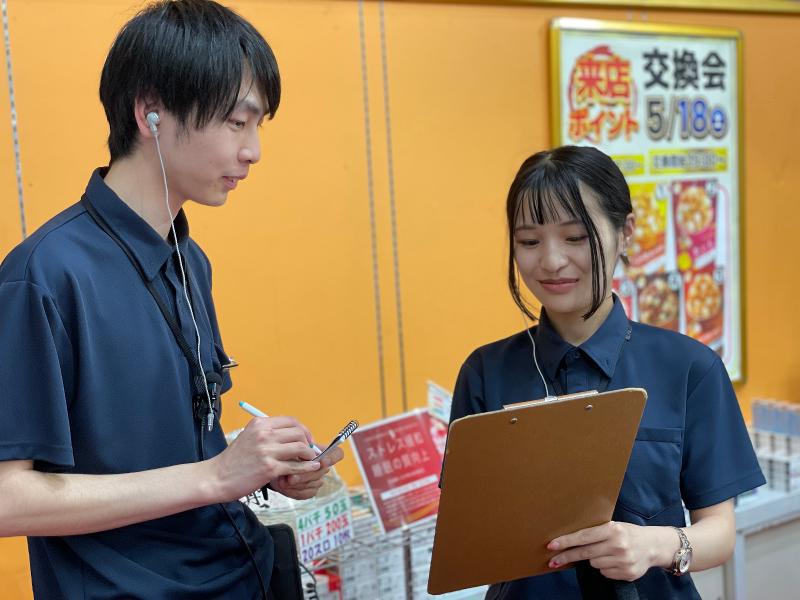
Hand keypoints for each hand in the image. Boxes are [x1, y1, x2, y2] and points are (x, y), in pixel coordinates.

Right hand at [208, 416, 320, 501]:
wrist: (216, 477)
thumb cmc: (233, 461)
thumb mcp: (249, 437)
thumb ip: (268, 434)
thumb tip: (292, 436)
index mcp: (260, 424)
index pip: (291, 421)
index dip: (303, 430)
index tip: (306, 439)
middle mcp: (263, 434)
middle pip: (298, 432)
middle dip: (308, 442)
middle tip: (309, 452)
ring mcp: (267, 451)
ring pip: (300, 447)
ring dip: (309, 455)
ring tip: (309, 461)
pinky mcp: (269, 468)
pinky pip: (296, 466)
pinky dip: (307, 468)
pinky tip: (312, 468)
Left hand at [270, 444, 344, 499]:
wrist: (270, 466)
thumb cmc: (281, 455)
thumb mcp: (288, 449)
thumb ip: (300, 452)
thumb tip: (310, 461)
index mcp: (320, 452)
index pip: (337, 453)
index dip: (332, 457)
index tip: (322, 461)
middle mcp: (321, 466)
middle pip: (323, 471)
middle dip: (305, 474)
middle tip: (290, 476)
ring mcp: (317, 479)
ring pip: (314, 483)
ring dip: (296, 483)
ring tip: (283, 480)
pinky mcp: (310, 490)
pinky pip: (307, 493)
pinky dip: (293, 491)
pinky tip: (285, 486)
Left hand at [547, 521, 676, 581]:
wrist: (654, 546)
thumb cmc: (629, 533)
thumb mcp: (614, 526)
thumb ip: (596, 531)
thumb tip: (570, 539)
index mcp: (613, 530)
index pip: (584, 536)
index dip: (566, 542)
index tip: (552, 545)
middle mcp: (618, 545)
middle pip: (585, 553)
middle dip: (567, 557)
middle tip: (552, 561)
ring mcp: (624, 561)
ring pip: (594, 564)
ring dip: (594, 559)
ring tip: (606, 552)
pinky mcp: (627, 573)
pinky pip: (605, 573)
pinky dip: (605, 568)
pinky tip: (614, 561)